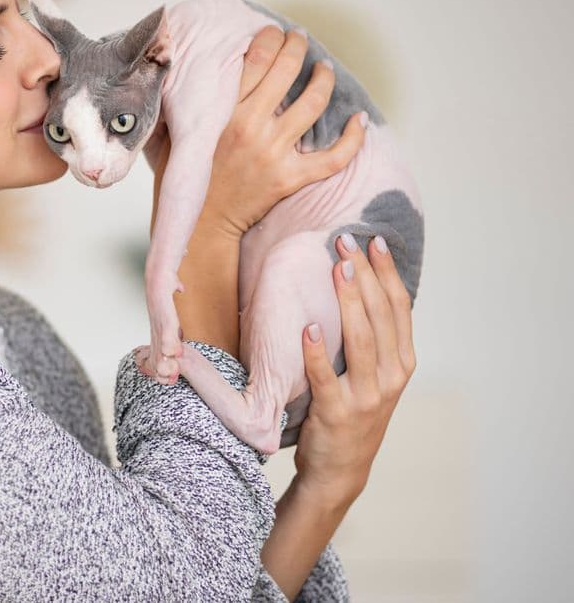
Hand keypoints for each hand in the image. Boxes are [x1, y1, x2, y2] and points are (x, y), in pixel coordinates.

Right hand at [151, 26, 367, 238]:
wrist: (200, 226)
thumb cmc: (186, 179)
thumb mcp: (174, 134)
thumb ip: (182, 105)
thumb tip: (181, 72)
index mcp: (223, 113)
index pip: (255, 60)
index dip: (269, 38)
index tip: (274, 32)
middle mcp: (251, 127)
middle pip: (286, 71)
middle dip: (297, 47)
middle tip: (300, 39)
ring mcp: (273, 153)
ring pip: (313, 104)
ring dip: (323, 79)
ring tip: (323, 69)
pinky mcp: (290, 178)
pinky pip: (333, 157)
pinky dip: (353, 138)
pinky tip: (360, 120)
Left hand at [293, 234, 416, 507]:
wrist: (339, 470)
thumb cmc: (352, 411)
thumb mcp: (374, 375)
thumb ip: (373, 339)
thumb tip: (357, 285)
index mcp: (402, 363)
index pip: (399, 308)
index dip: (387, 272)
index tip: (375, 240)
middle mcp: (390, 377)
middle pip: (381, 315)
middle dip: (365, 275)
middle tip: (347, 241)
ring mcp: (366, 397)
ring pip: (361, 340)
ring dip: (348, 301)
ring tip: (337, 269)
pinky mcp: (337, 413)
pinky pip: (326, 377)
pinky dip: (317, 352)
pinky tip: (309, 328)